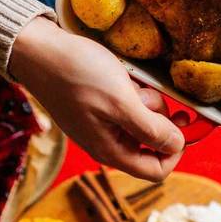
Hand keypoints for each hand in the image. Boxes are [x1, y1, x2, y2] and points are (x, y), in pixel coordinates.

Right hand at [10, 17, 183, 180]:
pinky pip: (126, 106)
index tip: (181, 123)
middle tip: (146, 94)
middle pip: (150, 144)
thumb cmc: (77, 75)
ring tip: (128, 83)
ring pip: (140, 122)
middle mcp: (107, 143)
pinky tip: (119, 77)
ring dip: (143, 101)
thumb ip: (151, 129)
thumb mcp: (122, 102)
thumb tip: (177, 146)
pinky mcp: (98, 106)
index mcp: (111, 151)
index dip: (175, 150)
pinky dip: (130, 92)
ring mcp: (101, 124)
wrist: (39, 51)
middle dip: (157, 118)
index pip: (157, 170)